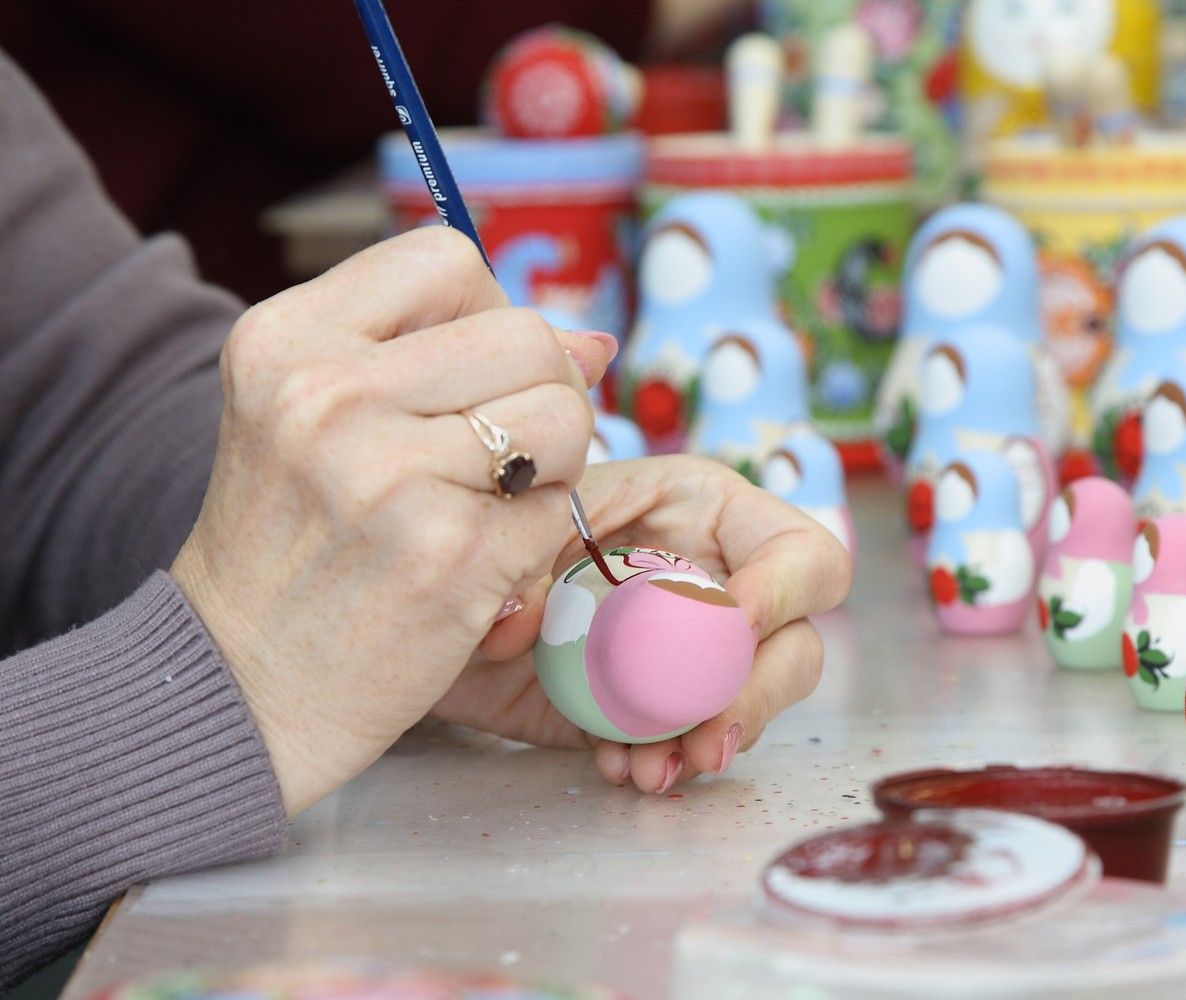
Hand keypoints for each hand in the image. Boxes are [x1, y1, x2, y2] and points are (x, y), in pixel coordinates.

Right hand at [171, 227, 616, 814]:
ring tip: (491, 504)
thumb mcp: (317, 417)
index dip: (490, 312)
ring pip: (565, 418)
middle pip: (529, 336)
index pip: (448, 258)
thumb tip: (596, 340)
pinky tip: (481, 563)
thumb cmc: (294, 544)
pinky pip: (560, 510)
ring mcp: (392, 477)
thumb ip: (442, 355)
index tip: (476, 374)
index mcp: (288, 340)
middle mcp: (330, 396)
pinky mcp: (450, 555)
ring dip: (552, 467)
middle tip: (503, 452)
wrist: (240, 686)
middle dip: (545, 392)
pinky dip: (539, 540)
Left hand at [431, 455, 852, 792]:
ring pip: (751, 706)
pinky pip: (686, 745)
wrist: (436, 600)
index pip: (802, 554)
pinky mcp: (659, 710)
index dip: (784, 591)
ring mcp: (694, 655)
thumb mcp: (518, 515)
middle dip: (760, 696)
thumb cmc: (490, 530)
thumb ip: (530, 550)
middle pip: (798, 645)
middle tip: (709, 736)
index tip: (732, 628)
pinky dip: (660, 764)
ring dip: (709, 744)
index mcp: (710, 515)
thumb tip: (524, 622)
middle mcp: (719, 584)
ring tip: (651, 771)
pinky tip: (618, 768)